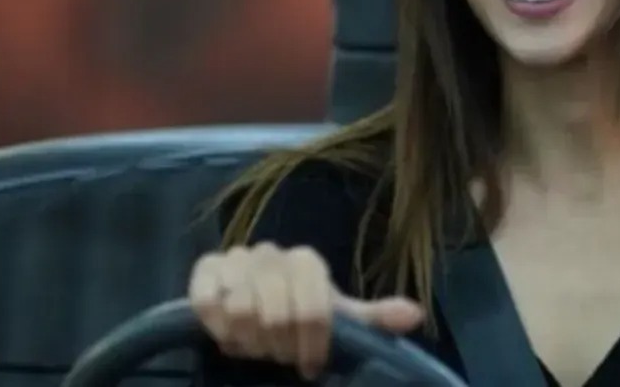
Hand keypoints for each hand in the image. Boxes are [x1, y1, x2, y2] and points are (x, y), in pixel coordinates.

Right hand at [188, 242, 424, 379]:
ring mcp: (236, 258)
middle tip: (277, 355)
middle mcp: (271, 253)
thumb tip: (415, 314)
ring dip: (248, 342)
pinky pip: (207, 301)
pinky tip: (226, 334)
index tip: (308, 365)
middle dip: (277, 348)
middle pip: (276, 315)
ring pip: (241, 311)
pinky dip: (217, 326)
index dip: (310, 347)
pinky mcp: (205, 268)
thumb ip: (373, 319)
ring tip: (253, 345)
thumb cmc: (300, 315)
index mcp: (307, 262)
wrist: (253, 303)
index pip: (314, 311)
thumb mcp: (338, 320)